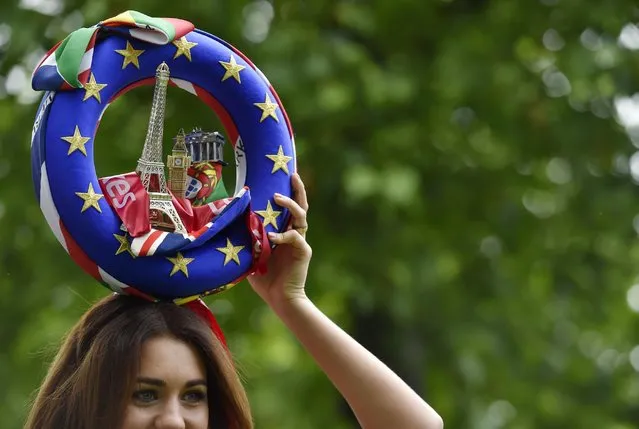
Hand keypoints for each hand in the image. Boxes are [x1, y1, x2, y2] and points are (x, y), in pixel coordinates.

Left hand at [248, 173, 311, 308]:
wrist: (279, 298)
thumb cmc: (263, 277)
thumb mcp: (250, 252)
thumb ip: (246, 237)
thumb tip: (226, 221)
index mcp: (284, 231)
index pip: (289, 207)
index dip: (289, 191)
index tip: (284, 175)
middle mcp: (295, 233)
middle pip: (302, 205)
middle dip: (298, 189)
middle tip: (292, 175)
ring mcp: (300, 242)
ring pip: (301, 216)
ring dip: (290, 205)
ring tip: (277, 197)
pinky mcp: (303, 252)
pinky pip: (295, 238)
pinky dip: (283, 235)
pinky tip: (271, 237)